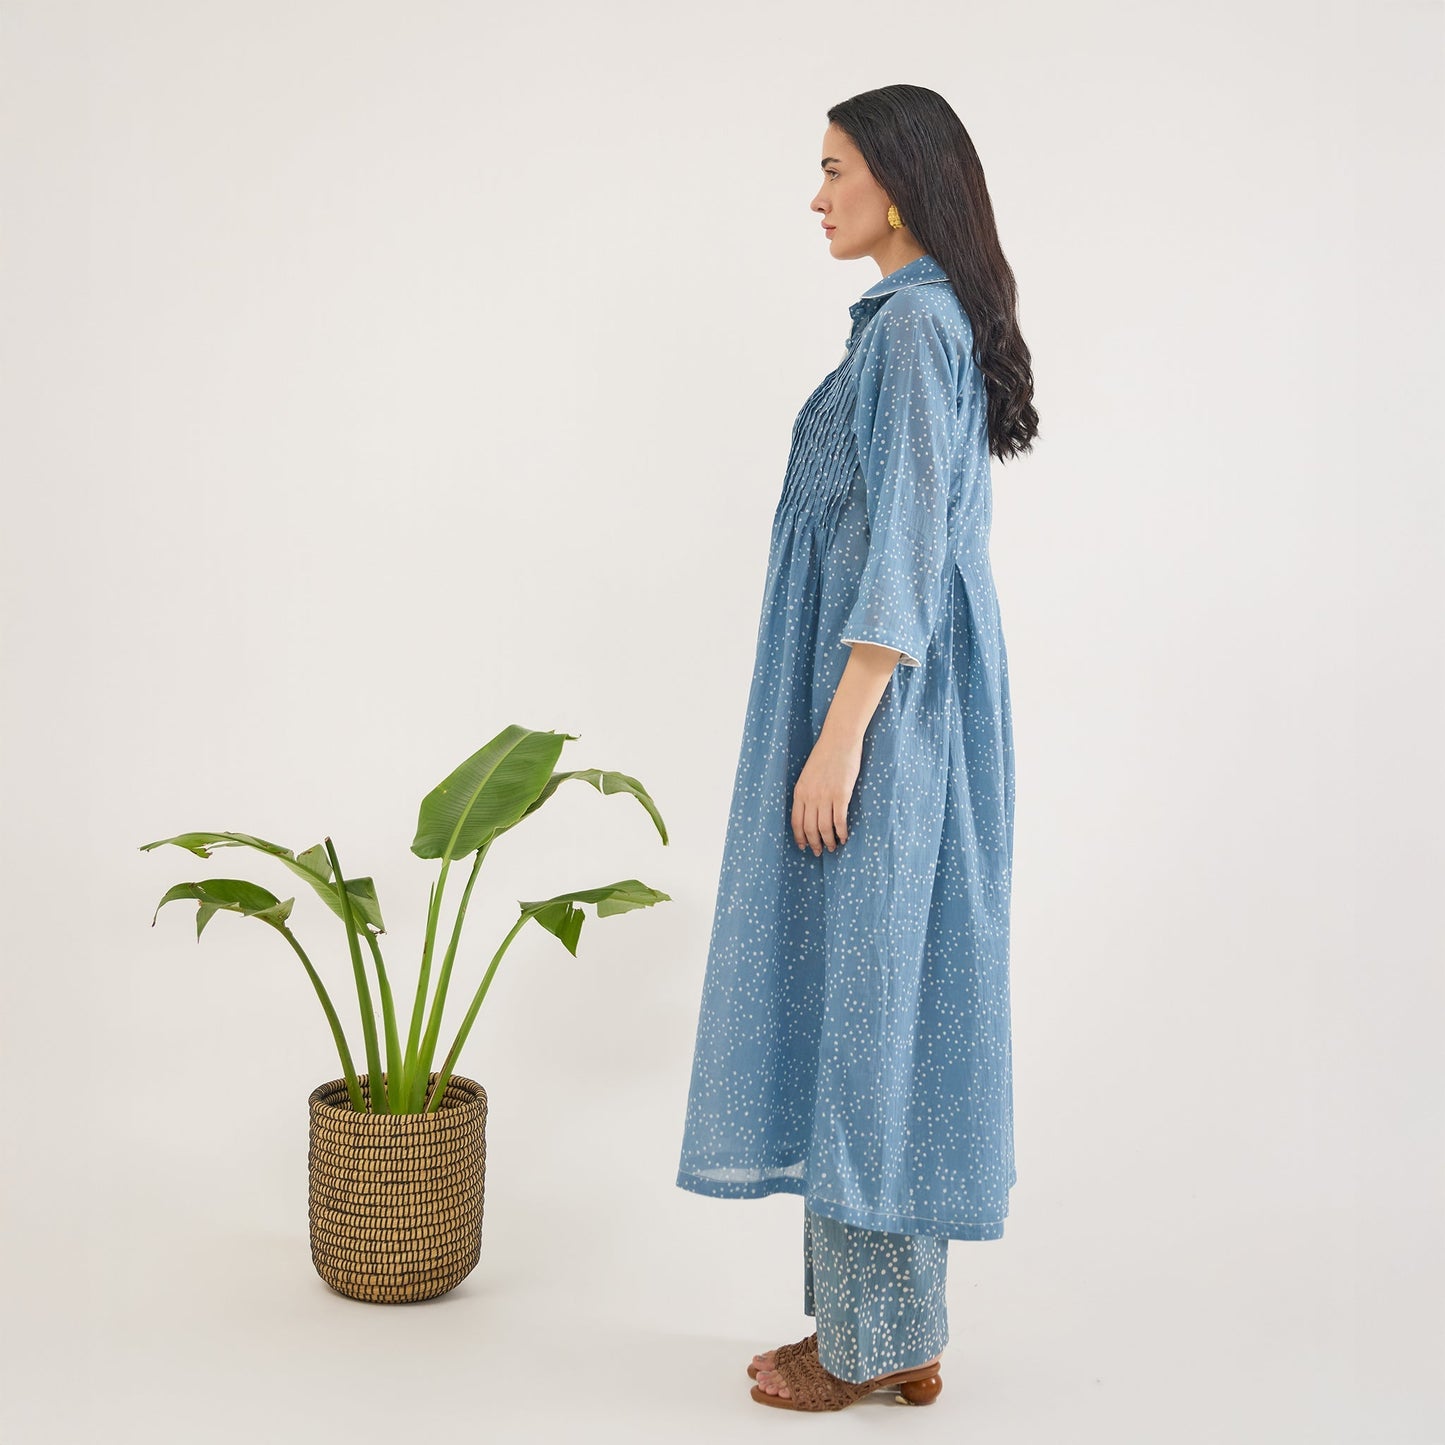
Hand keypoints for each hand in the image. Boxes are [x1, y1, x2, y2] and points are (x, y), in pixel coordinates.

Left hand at [791, 732, 861, 854]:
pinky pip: (839, 821)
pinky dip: (842, 832)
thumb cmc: (825, 755)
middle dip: (814, 844)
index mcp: (800, 791)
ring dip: (829, 841)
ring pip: (824, 828)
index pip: (796, 822)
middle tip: (819, 852)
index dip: (800, 837)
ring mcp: (825, 796)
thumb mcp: (808, 774)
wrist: (839, 740)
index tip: (803, 846)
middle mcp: (810, 796)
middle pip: (810, 829)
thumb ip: (807, 791)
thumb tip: (811, 810)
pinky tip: (845, 837)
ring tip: (833, 847)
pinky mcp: (841, 795)